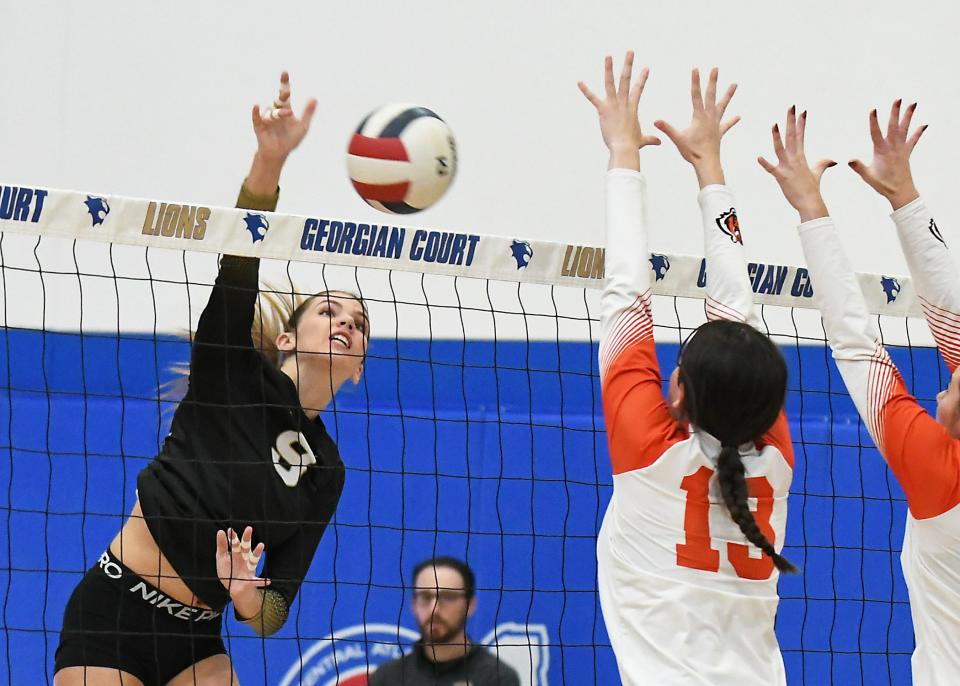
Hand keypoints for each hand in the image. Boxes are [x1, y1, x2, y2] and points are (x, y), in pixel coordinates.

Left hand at [216, 526, 268, 614]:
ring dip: (257, 552)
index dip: (233, 537)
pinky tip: (268, 581)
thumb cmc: (228, 570)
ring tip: (261, 545)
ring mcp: (248, 568)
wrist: (234, 587)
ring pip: (253, 559)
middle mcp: (244, 558)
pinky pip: (257, 580)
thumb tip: (221, 531)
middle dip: (247, 538)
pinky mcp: (250, 579)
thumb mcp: (221, 558)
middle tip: (249, 528)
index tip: (230, 530)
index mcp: (236, 553)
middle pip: (246, 547)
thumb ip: (222, 545)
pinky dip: (262, 581)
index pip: (235, 543)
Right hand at [245, 71, 317, 195]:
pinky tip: (256, 106)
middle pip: (278, 100)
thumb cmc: (291, 139)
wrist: (279, 154)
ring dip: (279, 113)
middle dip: (282, 95)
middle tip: (286, 92)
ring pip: (273, 112)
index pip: (284, 94)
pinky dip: (256, 112)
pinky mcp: (259, 126)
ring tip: (287, 114)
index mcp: (285, 109)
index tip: (284, 72)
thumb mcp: (302, 126)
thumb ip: (308, 113)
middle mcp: (275, 111)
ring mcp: (267, 118)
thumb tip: (315, 98)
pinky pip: (257, 117)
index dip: (284, 83)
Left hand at [578, 52, 660, 170]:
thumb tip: (659, 142)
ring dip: (609, 68)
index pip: (638, 89)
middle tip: (629, 51)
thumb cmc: (632, 145)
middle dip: (628, 64)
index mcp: (632, 108)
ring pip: (611, 83)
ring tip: (608, 55)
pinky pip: (593, 98)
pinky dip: (585, 90)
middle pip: (626, 80)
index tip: (646, 68)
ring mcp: (613, 105)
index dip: (642, 78)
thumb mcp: (642, 140)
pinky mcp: (603, 110)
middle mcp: (623, 103)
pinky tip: (579, 82)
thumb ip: (650, 139)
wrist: (624, 147)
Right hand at [654, 68, 739, 186]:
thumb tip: (655, 121)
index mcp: (699, 117)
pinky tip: (738, 116)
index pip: (696, 95)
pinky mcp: (719, 132)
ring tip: (735, 84)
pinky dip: (732, 120)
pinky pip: (726, 124)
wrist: (707, 163)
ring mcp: (716, 124)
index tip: (696, 69)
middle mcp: (709, 117)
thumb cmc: (692, 152)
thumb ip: (667, 129)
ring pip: (722, 106)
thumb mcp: (678, 139)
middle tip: (715, 68)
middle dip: (713, 81)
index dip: (695, 82)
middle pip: (711, 95)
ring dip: (728, 95)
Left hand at [758, 107, 835, 221]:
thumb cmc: (812, 189)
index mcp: (801, 156)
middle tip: (791, 106)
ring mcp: (788, 167)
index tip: (802, 110)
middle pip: (792, 136)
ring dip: (777, 137)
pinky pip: (772, 169)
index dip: (801, 123)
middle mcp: (794, 159)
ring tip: (774, 124)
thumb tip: (833, 160)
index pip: (801, 135)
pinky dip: (765, 164)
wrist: (810, 203)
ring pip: (781, 149)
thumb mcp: (818, 173)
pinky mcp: (782, 177)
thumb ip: (823, 164)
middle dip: (791, 121)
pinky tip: (758, 157)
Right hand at [848, 100, 925, 209]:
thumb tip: (849, 159)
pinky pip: (914, 140)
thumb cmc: (883, 185)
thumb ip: (858, 167)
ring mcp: (901, 149)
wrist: (900, 192)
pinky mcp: (907, 153)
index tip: (873, 109)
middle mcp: (893, 147)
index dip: (874, 121)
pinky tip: (924, 124)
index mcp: (881, 151)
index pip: (876, 133)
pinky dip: (919, 132)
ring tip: (913, 103)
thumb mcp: (867, 176)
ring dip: (908, 116)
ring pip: (905, 129)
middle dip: (895, 112)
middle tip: (898, 99)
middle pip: (894, 126)